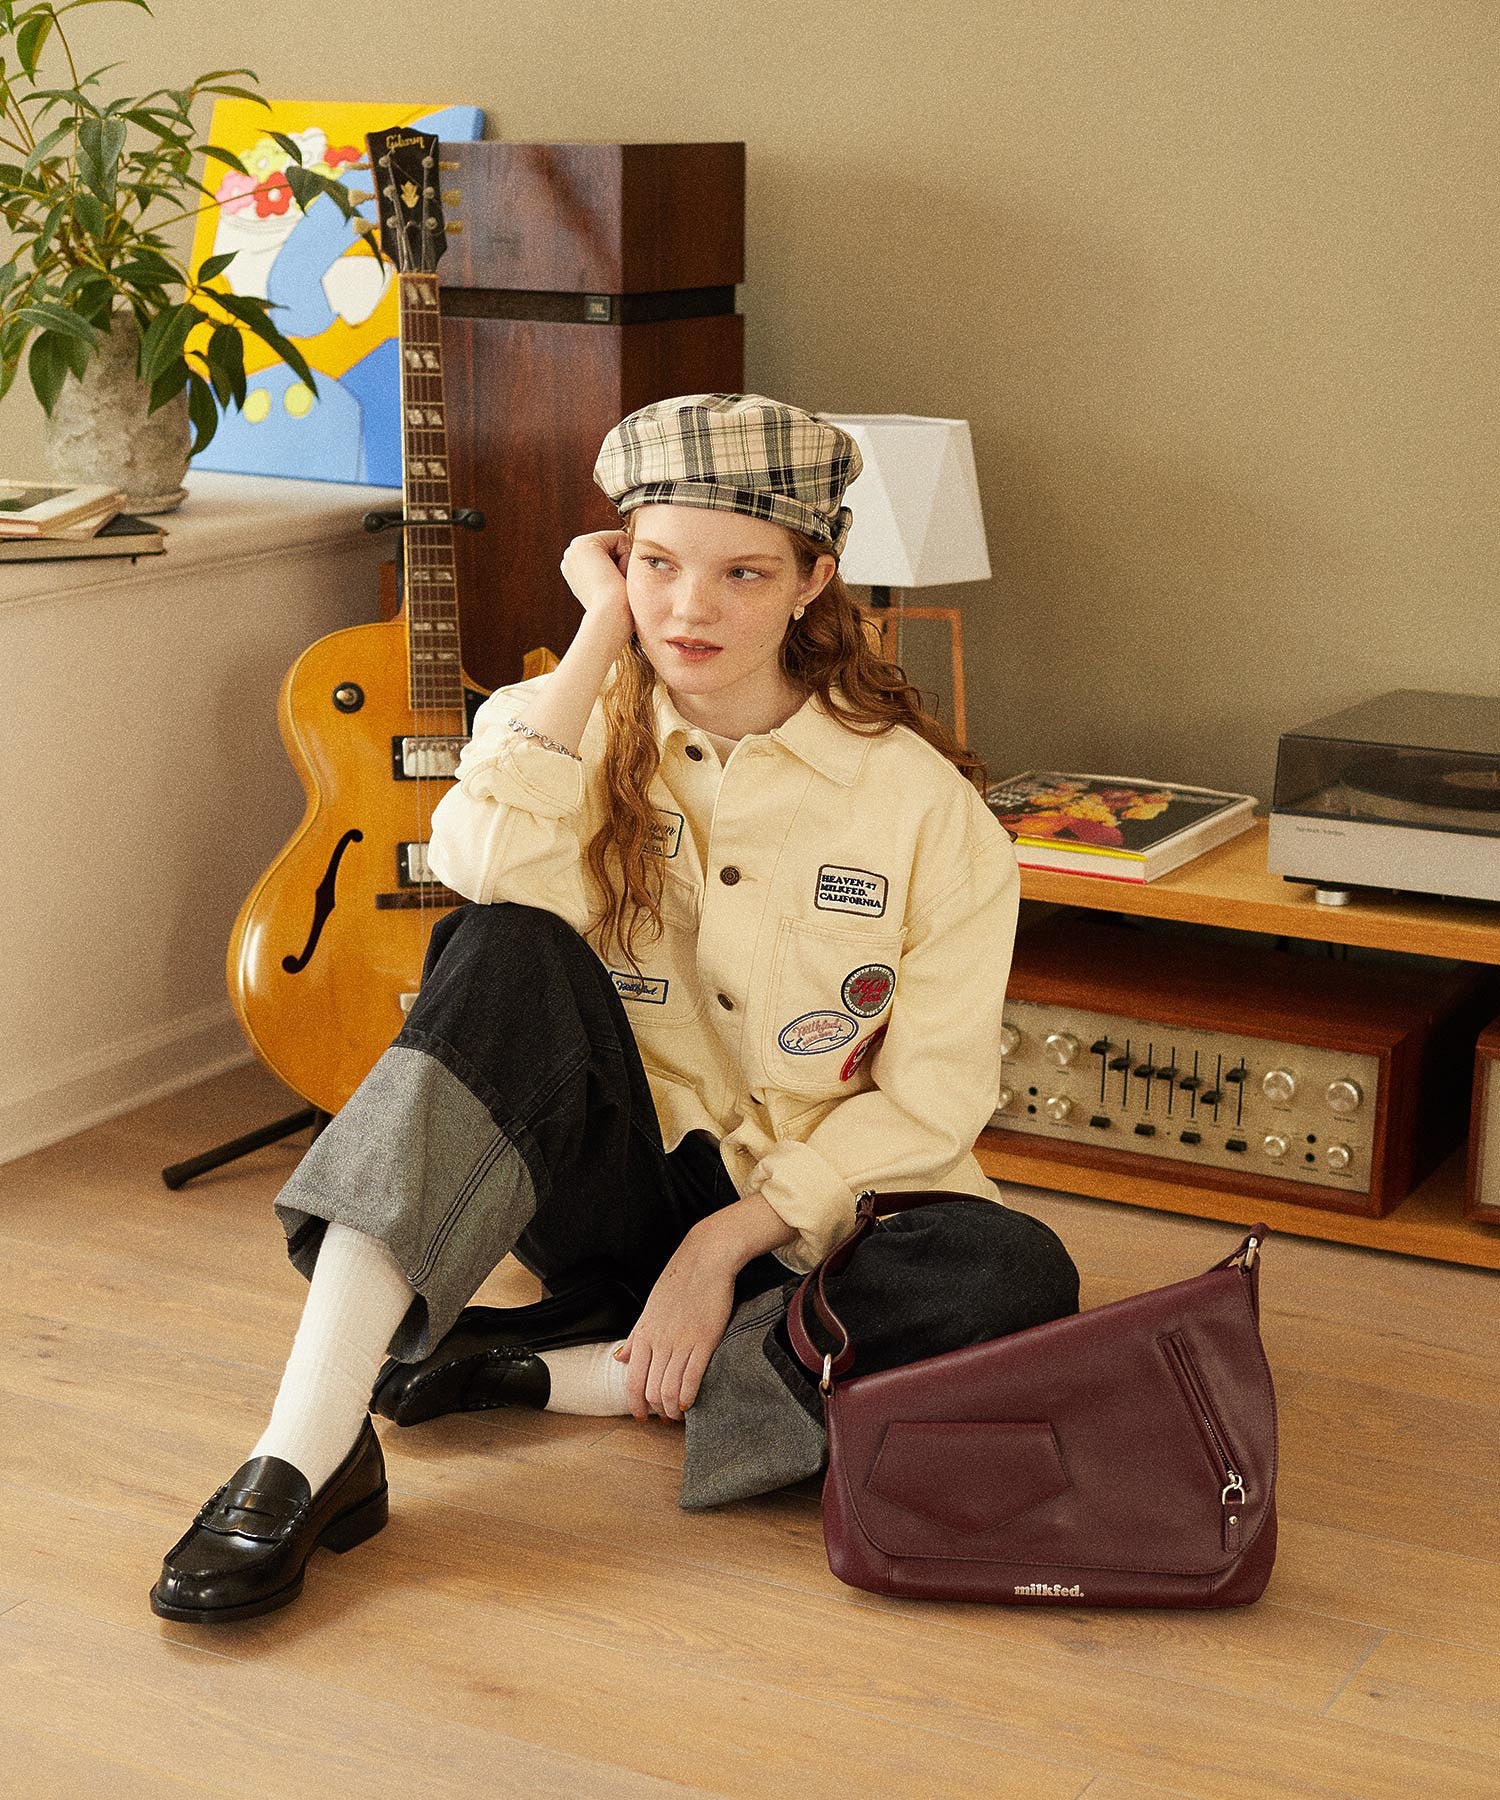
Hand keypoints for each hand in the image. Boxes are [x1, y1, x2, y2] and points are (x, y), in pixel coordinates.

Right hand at [559, 529, 635, 644]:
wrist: (610, 619)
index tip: (616, 591)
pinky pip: (620, 538)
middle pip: (615, 547)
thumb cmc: (620, 614)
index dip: (623, 571)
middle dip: (624, 564)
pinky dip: (626, 556)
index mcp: (577, 570)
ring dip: (625, 562)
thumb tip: (636, 567)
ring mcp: (574, 550)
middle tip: (617, 587)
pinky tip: (616, 575)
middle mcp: (572, 558)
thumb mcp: (619, 593)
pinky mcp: (582, 543)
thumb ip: (621, 577)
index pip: (612, 556)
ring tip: (616, 583)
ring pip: (618, 543)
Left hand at [614, 1232, 736, 1420]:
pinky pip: (692, 1378)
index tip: (641, 1415)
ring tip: (676, 1415)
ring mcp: (682, 1342)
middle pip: (651, 1389)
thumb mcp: (650, 1307)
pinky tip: (689, 1404)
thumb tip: (620, 1358)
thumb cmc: (679, 1281)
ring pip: (669, 1389)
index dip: (635, 1404)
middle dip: (655, 1410)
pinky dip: (688, 1397)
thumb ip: (636, 1336)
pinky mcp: (705, 1340)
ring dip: (671, 1409)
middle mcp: (660, 1341)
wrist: (706, 1260)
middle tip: (662, 1417)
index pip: (633, 1380)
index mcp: (644, 1333)